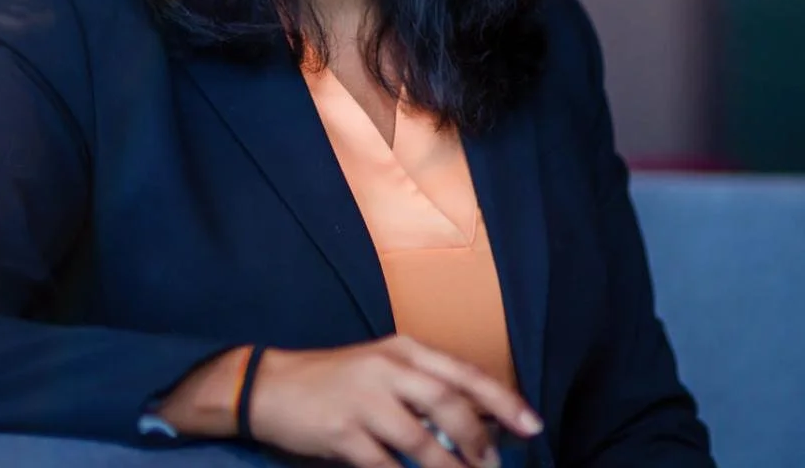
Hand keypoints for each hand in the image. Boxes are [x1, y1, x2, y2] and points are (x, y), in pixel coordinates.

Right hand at [248, 336, 542, 467]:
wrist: (272, 386)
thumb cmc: (337, 381)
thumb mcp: (382, 369)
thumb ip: (425, 387)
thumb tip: (482, 419)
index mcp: (402, 349)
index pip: (462, 372)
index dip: (502, 399)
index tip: (532, 426)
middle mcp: (386, 367)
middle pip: (448, 402)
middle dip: (481, 440)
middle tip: (495, 466)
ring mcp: (364, 399)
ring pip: (422, 440)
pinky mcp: (343, 432)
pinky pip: (387, 466)